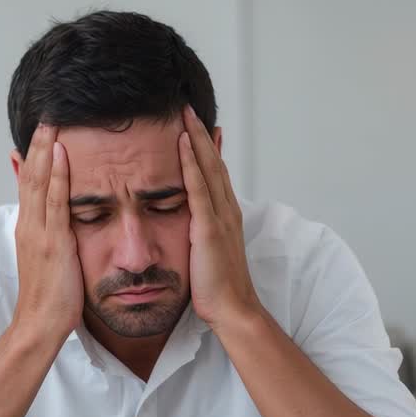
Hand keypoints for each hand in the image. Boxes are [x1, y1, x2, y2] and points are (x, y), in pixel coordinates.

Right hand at [12, 124, 83, 341]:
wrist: (39, 326)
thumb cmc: (51, 300)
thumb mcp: (50, 262)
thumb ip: (52, 237)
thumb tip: (59, 221)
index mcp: (30, 230)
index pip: (31, 184)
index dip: (36, 157)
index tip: (44, 131)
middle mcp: (30, 226)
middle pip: (32, 176)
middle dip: (39, 145)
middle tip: (46, 115)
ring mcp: (38, 232)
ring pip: (40, 182)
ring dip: (45, 150)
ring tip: (51, 122)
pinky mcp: (51, 242)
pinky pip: (55, 201)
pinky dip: (57, 175)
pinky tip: (61, 154)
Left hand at [178, 105, 262, 331]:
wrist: (233, 310)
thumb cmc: (218, 289)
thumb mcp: (209, 253)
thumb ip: (202, 234)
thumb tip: (192, 225)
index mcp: (226, 216)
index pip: (216, 173)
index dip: (207, 148)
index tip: (200, 125)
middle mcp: (226, 210)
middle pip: (213, 162)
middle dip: (201, 133)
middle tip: (189, 107)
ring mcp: (220, 217)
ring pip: (208, 167)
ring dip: (196, 137)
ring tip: (185, 112)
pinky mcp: (209, 227)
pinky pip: (198, 187)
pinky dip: (191, 162)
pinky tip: (182, 142)